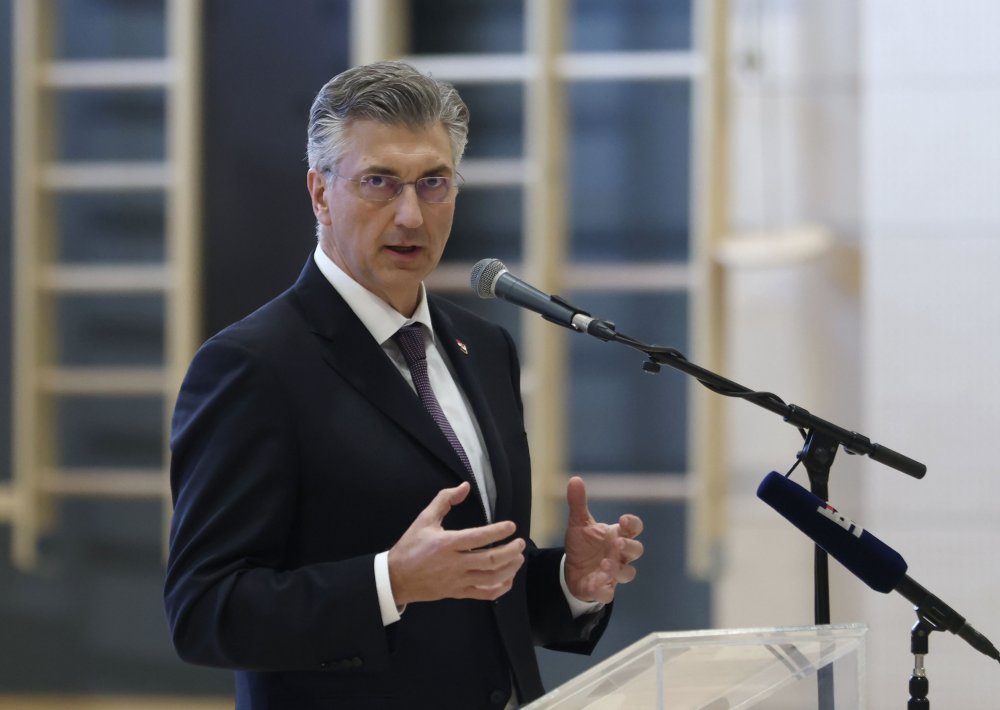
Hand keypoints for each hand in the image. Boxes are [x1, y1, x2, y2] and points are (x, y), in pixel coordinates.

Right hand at [388, 482, 524, 605]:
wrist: (396, 578)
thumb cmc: (410, 546)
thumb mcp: (424, 519)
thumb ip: (445, 499)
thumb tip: (465, 486)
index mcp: (447, 544)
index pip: (478, 537)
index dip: (498, 531)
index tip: (511, 526)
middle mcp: (454, 564)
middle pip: (490, 560)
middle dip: (510, 551)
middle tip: (520, 542)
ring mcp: (457, 580)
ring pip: (490, 578)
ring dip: (509, 568)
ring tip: (518, 558)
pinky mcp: (457, 592)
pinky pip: (483, 594)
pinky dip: (500, 588)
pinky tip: (508, 578)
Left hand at [563, 476, 643, 603]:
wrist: (572, 569)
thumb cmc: (583, 544)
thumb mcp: (578, 523)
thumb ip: (578, 503)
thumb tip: (575, 479)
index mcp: (617, 535)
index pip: (634, 528)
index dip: (632, 524)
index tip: (622, 520)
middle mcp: (620, 554)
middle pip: (636, 550)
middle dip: (629, 547)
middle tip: (617, 543)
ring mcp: (613, 572)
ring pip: (627, 573)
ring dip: (618, 569)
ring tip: (605, 563)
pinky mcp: (603, 588)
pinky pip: (609, 593)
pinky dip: (604, 589)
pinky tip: (596, 583)